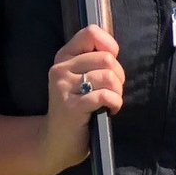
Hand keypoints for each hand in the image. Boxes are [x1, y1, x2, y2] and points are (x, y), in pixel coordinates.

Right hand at [41, 25, 123, 171]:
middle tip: (113, 91)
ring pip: (109, 77)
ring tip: (111, 102)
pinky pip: (105, 96)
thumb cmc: (76, 109)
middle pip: (107, 59)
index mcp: (64, 57)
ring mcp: (64, 87)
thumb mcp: (79, 79)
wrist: (56, 142)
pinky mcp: (72, 107)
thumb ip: (93, 61)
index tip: (111, 65)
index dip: (109, 45)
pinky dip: (115, 103)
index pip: (90, 32)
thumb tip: (114, 50)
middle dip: (119, 76)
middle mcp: (61, 69)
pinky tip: (110, 110)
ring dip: (118, 92)